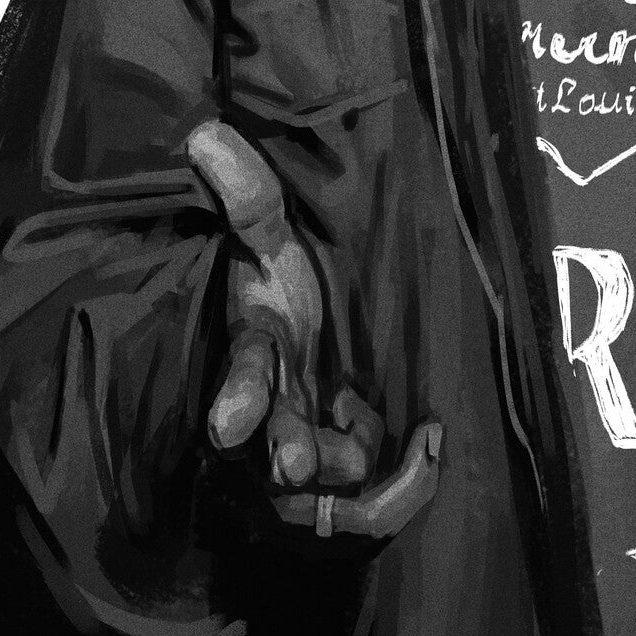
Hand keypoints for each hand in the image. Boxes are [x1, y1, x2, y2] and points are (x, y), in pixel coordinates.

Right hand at [188, 120, 441, 543]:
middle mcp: (276, 407)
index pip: (244, 374)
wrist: (323, 334)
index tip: (226, 428)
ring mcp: (305, 447)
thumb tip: (203, 131)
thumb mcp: (275, 239)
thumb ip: (249, 194)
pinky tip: (431, 441)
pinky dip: (405, 485)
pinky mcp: (340, 477)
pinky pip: (368, 504)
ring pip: (323, 486)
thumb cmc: (289, 289)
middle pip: (271, 446)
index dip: (237, 399)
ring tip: (398, 433)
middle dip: (284, 452)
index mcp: (261, 347)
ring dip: (354, 464)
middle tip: (294, 465)